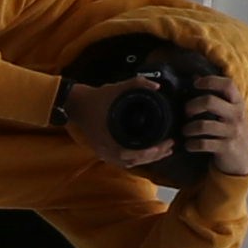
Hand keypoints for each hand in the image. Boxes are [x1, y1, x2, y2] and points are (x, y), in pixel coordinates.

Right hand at [58, 62, 247, 175]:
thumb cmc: (96, 98)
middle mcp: (107, 151)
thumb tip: (157, 86)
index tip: (164, 145)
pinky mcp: (105, 151)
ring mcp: (105, 153)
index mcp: (110, 140)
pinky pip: (124, 160)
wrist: (76, 104)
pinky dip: (138, 157)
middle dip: (155, 156)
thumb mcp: (116, 88)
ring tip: (164, 150)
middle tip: (170, 146)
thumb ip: (137, 84)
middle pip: (135, 162)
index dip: (151, 153)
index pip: (134, 155)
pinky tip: (148, 152)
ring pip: (130, 163)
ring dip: (147, 158)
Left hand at [172, 72, 247, 176]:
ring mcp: (232, 132)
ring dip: (188, 129)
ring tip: (185, 131)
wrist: (244, 160)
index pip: (227, 84)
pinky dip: (191, 144)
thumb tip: (195, 76)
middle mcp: (237, 115)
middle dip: (192, 106)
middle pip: (210, 101)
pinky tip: (189, 144)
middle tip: (186, 112)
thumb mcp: (230, 112)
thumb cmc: (232, 131)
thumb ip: (216, 96)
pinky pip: (202, 144)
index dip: (210, 81)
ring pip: (203, 125)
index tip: (196, 84)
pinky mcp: (226, 148)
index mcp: (238, 103)